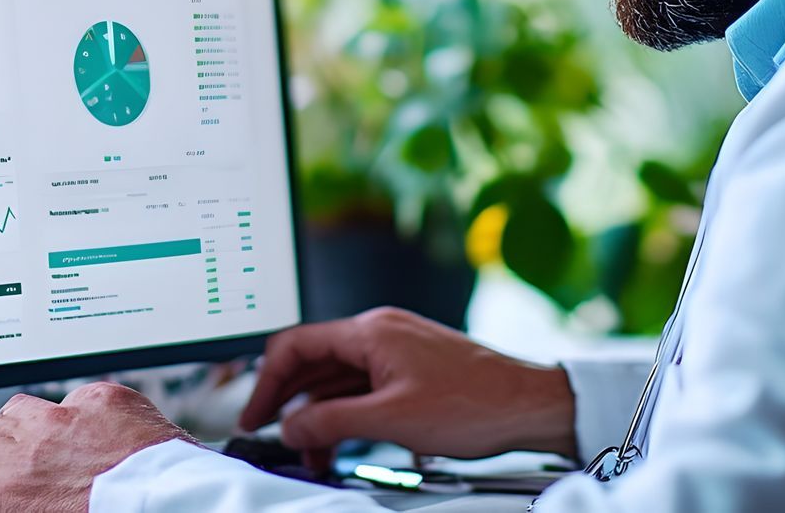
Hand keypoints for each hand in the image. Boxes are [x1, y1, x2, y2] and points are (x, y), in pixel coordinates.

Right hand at [0, 383, 192, 512]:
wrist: (184, 509)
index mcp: (10, 502)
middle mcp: (29, 456)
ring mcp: (65, 421)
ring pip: (10, 413)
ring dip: (7, 431)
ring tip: (18, 446)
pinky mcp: (104, 399)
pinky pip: (71, 399)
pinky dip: (69, 416)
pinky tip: (83, 433)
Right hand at [240, 306, 577, 469]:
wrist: (529, 404)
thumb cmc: (475, 403)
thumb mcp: (392, 420)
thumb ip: (333, 422)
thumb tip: (291, 428)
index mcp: (371, 331)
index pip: (296, 345)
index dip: (267, 382)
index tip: (255, 416)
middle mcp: (380, 331)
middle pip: (313, 361)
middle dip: (288, 401)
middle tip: (270, 434)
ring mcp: (397, 349)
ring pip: (338, 377)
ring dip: (319, 413)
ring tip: (311, 453)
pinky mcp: (411, 368)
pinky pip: (363, 386)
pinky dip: (346, 412)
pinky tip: (342, 441)